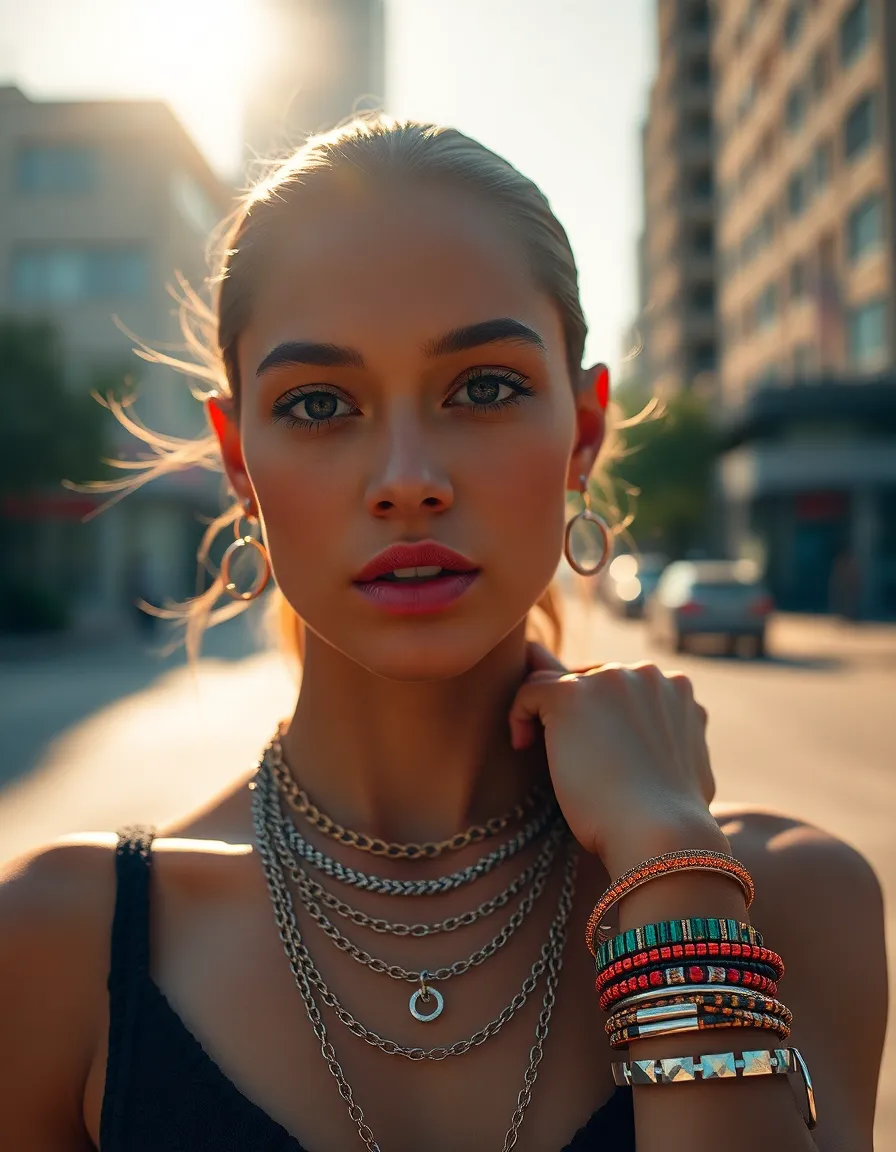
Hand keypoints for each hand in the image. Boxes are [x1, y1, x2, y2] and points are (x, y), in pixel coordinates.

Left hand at [509, 643, 719, 875]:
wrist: (659, 832)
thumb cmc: (666, 815)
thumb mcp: (680, 764)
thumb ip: (665, 735)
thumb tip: (636, 732)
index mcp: (677, 690)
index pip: (625, 688)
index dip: (606, 719)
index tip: (599, 755)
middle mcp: (647, 674)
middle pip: (593, 679)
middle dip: (581, 714)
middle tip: (577, 760)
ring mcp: (610, 678)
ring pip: (561, 681)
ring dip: (553, 715)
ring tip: (554, 758)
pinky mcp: (572, 694)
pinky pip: (531, 689)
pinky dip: (519, 715)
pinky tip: (523, 746)